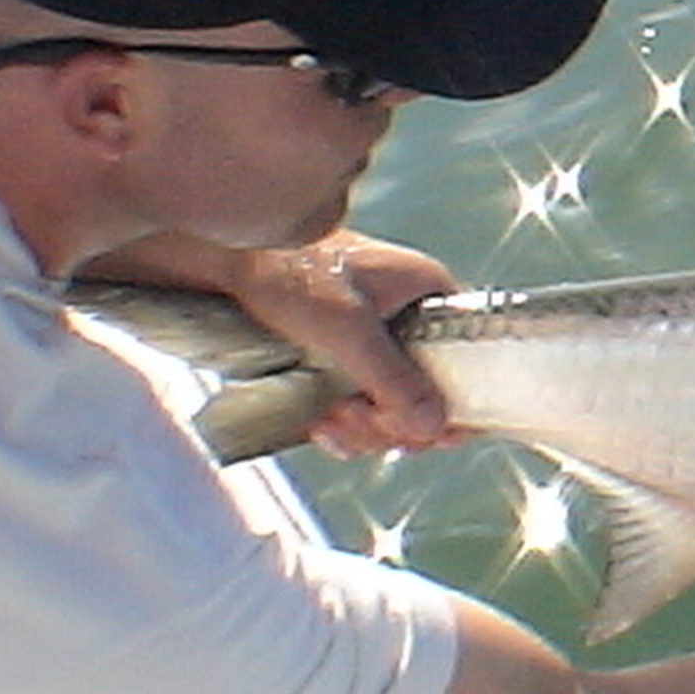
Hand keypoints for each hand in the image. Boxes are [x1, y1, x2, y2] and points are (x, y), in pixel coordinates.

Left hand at [226, 233, 460, 456]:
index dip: (452, 409)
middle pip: (429, 396)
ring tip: (325, 424)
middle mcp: (411, 317)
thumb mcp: (348, 330)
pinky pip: (361, 403)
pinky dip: (344, 423)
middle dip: (391, 423)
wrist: (222, 257)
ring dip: (362, 429)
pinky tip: (319, 425)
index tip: (417, 436)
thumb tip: (434, 427)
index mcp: (429, 295)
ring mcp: (377, 338)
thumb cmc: (287, 270)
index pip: (471, 363)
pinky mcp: (344, 355)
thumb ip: (394, 381)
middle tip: (351, 421)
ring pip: (392, 406)